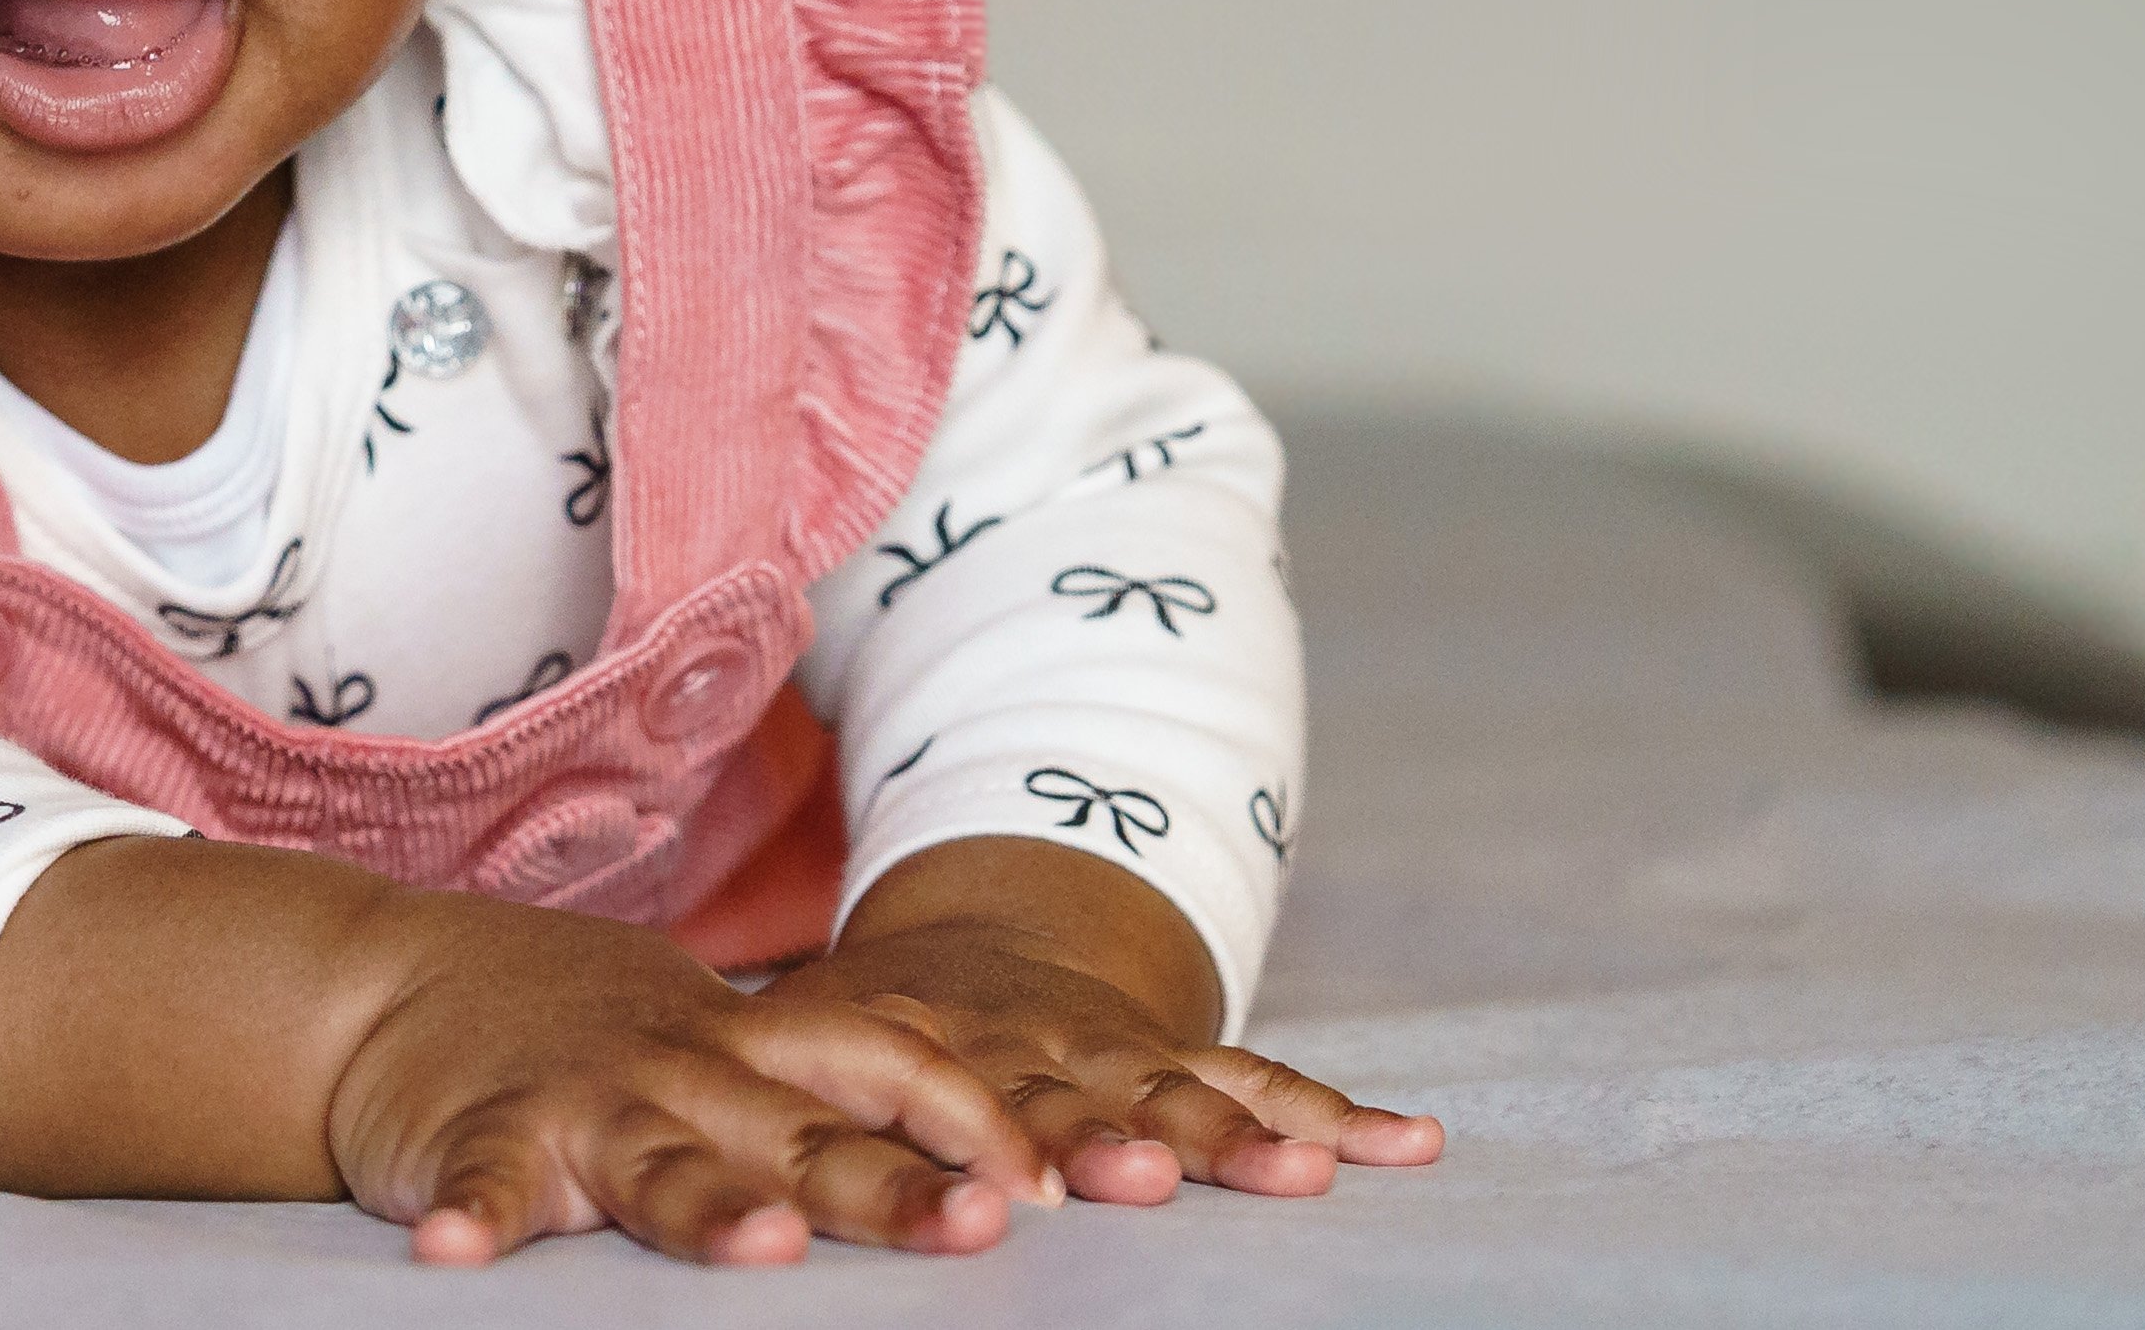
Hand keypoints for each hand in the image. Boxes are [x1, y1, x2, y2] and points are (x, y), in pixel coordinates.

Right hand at [311, 890, 1038, 1266]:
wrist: (394, 978)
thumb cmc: (589, 1030)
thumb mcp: (716, 1043)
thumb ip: (824, 1097)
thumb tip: (983, 1164)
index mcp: (751, 1045)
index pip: (892, 1063)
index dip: (974, 1118)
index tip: (1054, 1187)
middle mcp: (682, 1069)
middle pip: (805, 1133)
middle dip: (895, 1186)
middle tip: (982, 1227)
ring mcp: (579, 1101)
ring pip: (662, 1164)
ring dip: (713, 1209)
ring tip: (764, 1248)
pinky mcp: (475, 1135)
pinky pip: (478, 1182)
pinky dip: (471, 1218)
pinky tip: (458, 1251)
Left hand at [784, 838, 1443, 1206]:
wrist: (974, 947)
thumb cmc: (866, 1033)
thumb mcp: (805, 1044)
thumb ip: (796, 1098)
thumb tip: (731, 1179)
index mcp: (934, 1048)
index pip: (965, 1100)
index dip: (995, 1148)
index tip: (1026, 1197)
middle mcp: (1037, 1048)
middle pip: (1088, 1100)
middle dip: (1129, 1143)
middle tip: (1161, 1179)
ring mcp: (1121, 1052)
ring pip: (1191, 1091)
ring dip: (1249, 1133)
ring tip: (1315, 1172)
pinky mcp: (1183, 1055)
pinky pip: (1265, 1077)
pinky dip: (1336, 1111)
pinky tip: (1413, 1145)